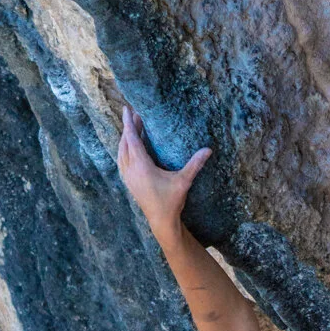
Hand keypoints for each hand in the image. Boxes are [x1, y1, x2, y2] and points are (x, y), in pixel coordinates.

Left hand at [117, 104, 210, 235]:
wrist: (161, 221)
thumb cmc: (171, 201)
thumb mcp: (183, 181)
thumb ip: (194, 164)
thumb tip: (208, 149)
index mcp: (141, 165)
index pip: (132, 138)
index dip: (130, 123)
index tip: (128, 109)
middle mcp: (130, 169)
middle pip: (125, 142)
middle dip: (129, 127)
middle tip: (135, 115)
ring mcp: (127, 176)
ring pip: (121, 151)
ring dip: (125, 138)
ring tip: (132, 128)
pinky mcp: (128, 182)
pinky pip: (121, 160)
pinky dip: (123, 150)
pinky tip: (129, 148)